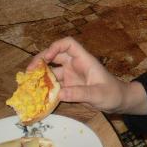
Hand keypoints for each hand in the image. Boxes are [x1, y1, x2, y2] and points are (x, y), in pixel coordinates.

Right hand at [29, 37, 146, 114]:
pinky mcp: (69, 86)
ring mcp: (71, 75)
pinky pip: (54, 85)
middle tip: (27, 73)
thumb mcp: (98, 94)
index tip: (47, 58)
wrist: (119, 101)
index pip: (68, 44)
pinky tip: (36, 96)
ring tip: (27, 85)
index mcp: (84, 60)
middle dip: (40, 61)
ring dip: (40, 76)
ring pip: (51, 71)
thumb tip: (58, 93)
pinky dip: (45, 89)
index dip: (56, 47)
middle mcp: (75, 65)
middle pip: (55, 56)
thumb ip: (80, 93)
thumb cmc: (112, 94)